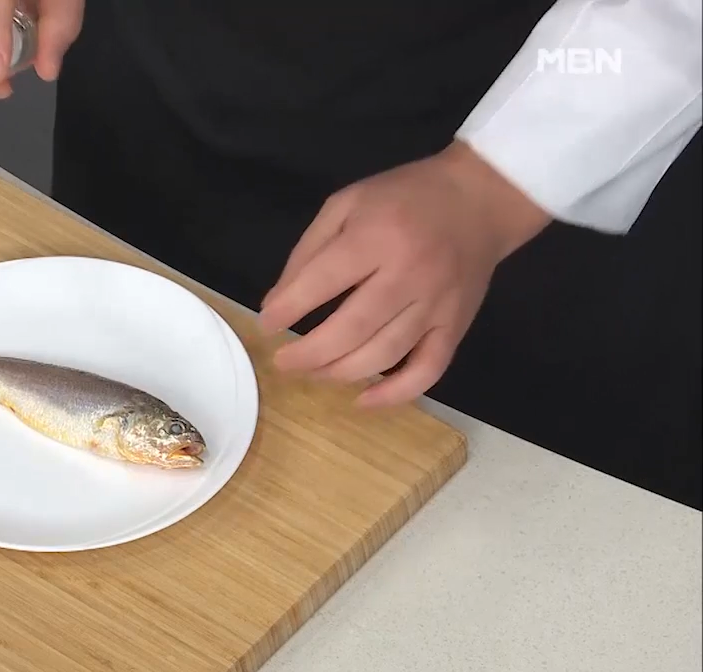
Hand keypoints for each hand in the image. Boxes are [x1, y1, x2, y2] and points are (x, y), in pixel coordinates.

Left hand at [258, 140, 552, 406]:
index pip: (323, 282)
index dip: (288, 309)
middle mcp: (409, 274)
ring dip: (340, 373)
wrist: (479, 199)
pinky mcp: (456, 326)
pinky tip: (363, 400)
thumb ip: (309, 251)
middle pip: (352, 329)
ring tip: (312, 373)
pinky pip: (428, 370)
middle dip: (309, 353)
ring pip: (384, 354)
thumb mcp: (346, 204)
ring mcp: (437, 305)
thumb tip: (276, 302)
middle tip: (283, 361)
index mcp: (376, 237)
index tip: (266, 325)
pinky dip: (395, 393)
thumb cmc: (403, 197)